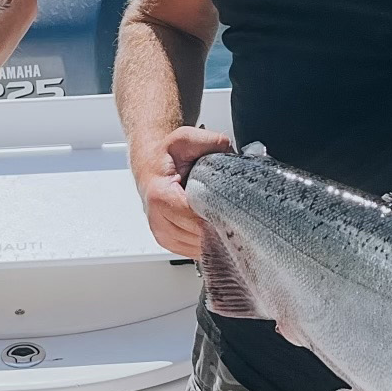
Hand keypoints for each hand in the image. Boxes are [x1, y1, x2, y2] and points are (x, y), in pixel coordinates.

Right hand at [133, 126, 235, 258]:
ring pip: (199, 247)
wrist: (150, 165)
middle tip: (241, 216)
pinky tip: (215, 227)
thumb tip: (231, 152)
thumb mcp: (187, 138)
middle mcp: (157, 218)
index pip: (196, 218)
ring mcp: (161, 233)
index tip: (237, 209)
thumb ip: (212, 141)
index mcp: (159, 195)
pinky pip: (194, 251)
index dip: (219, 215)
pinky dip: (208, 243)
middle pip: (199, 236)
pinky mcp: (168, 242)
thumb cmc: (168, 155)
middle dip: (222, 227)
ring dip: (216, 237)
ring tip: (227, 220)